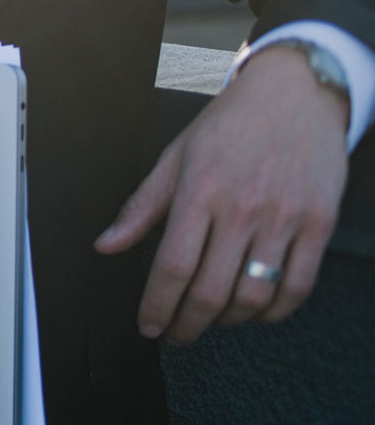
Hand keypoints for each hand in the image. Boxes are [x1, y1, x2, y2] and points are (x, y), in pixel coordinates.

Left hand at [95, 46, 349, 343]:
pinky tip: (255, 311)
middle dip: (186, 325)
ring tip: (211, 320)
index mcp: (200, 191)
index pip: (171, 267)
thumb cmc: (231, 123)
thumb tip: (106, 245)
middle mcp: (242, 208)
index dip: (156, 307)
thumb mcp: (175, 157)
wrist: (296, 91)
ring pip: (253, 296)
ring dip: (227, 322)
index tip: (148, 325)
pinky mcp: (318, 222)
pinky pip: (297, 285)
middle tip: (175, 333)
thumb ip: (141, 207)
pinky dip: (273, 311)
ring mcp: (284, 217)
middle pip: (210, 292)